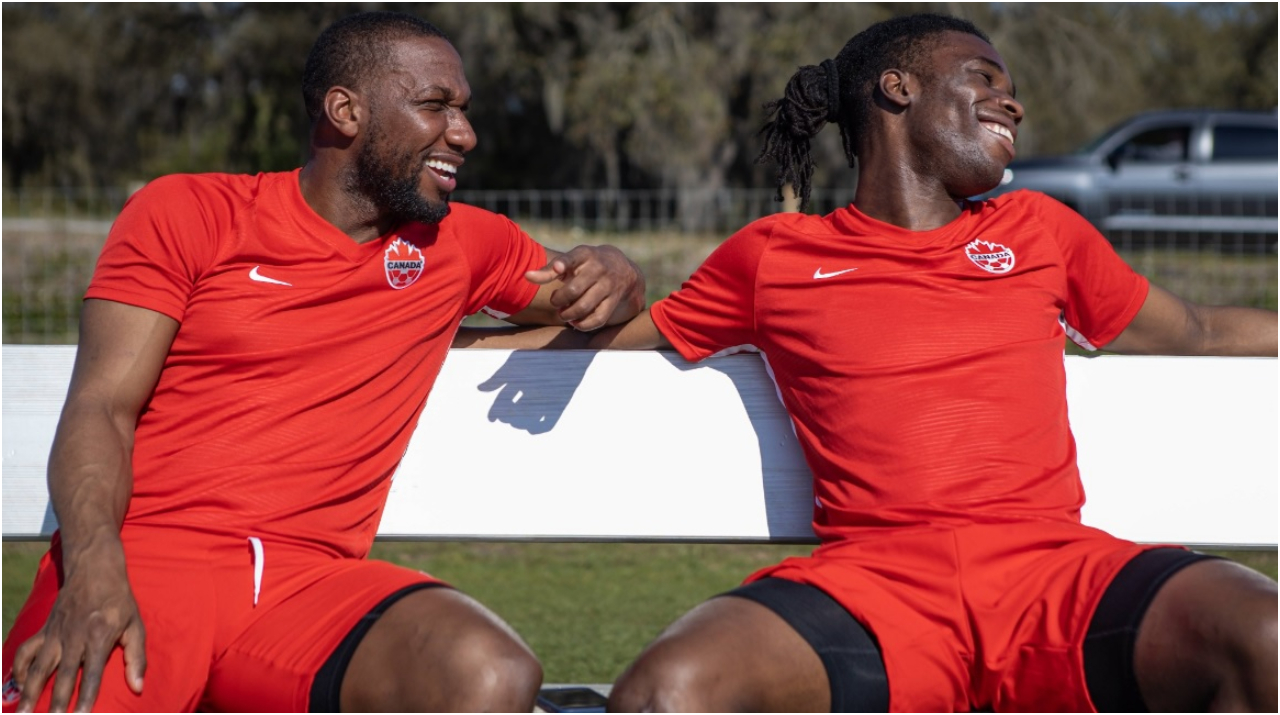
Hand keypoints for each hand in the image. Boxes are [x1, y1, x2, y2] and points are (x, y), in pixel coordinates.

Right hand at [11, 567, 144, 712]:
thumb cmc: (119, 600)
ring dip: (29, 693)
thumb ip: (136, 658)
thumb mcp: (136, 625)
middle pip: (62, 677)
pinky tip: (19, 685)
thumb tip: (139, 687)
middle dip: (55, 702)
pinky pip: (26, 652)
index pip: (91, 675)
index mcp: (99, 638)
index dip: (85, 698)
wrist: (94, 570)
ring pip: (39, 668)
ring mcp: (56, 635)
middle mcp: (74, 639)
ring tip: (23, 713)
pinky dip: (19, 669)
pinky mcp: (44, 630)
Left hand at [525, 245, 644, 330]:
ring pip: (584, 306)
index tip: (557, 269)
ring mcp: (608, 285)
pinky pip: (598, 318)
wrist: (623, 269)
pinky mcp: (614, 301)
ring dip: (568, 314)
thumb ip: (549, 270)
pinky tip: (576, 322)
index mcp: (584, 254)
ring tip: (563, 313)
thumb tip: (527, 276)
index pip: (571, 258)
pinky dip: (583, 325)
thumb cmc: (586, 266)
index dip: (562, 264)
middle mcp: (598, 268)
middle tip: (556, 301)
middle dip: (559, 300)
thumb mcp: (572, 262)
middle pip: (574, 289)